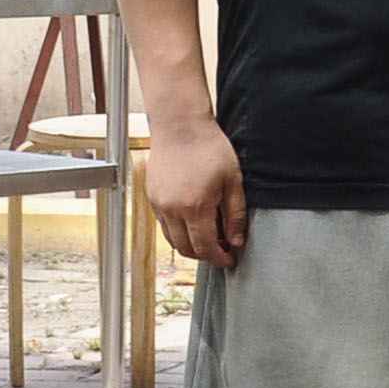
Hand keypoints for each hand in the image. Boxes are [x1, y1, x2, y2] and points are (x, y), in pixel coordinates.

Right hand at [149, 113, 249, 271]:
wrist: (180, 127)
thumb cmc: (210, 149)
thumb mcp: (233, 181)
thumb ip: (235, 215)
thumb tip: (236, 242)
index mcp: (195, 207)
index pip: (205, 247)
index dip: (218, 258)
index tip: (230, 260)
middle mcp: (172, 210)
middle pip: (185, 248)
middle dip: (205, 255)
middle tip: (222, 251)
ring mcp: (158, 204)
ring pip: (172, 239)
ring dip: (190, 245)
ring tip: (210, 238)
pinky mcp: (151, 198)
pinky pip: (164, 225)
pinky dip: (178, 232)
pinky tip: (193, 223)